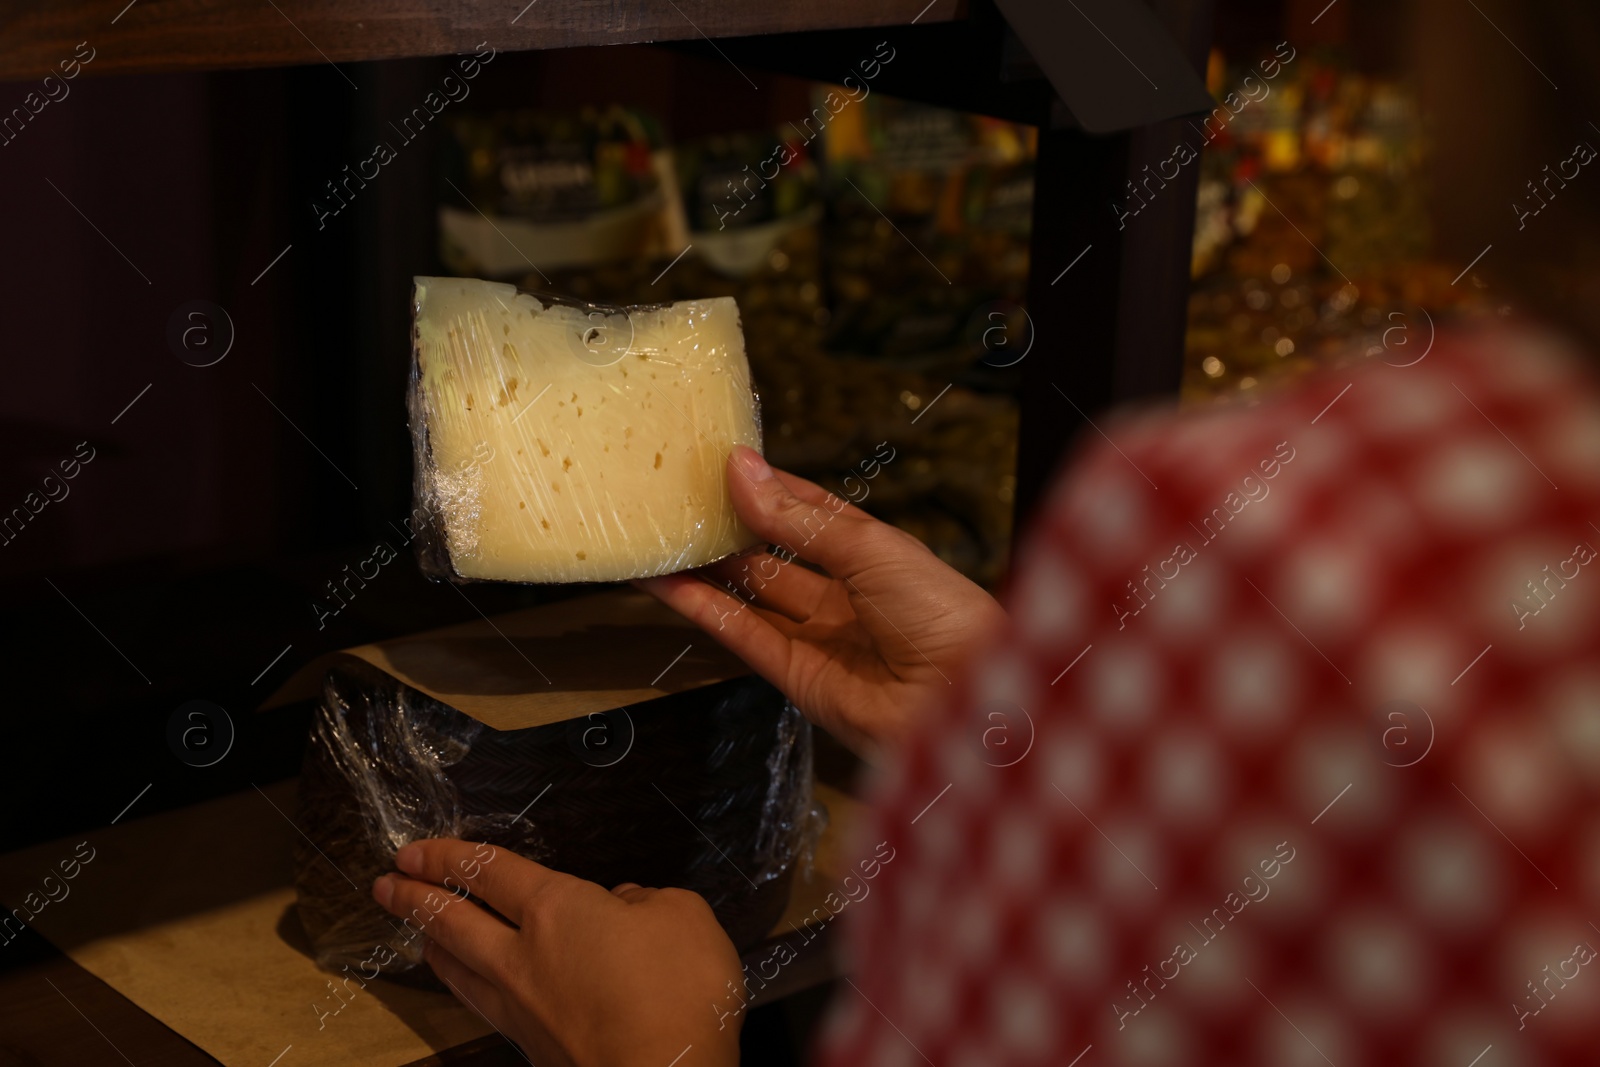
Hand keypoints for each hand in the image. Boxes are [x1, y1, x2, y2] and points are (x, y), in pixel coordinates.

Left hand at [373, 839, 742, 1066]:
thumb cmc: (675, 995)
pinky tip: (476, 987)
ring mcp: (522, 1008)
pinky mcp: (534, 1048)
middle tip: (385, 885)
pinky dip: (466, 986)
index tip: (415, 850)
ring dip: (431, 945)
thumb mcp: (683, 915)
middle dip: (413, 898)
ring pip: (457, 969)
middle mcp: (524, 957)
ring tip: (417, 934)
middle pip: (452, 920)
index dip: (447, 855)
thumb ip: (647, 899)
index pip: (488, 871)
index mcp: (556, 909)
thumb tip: (625, 906)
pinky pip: (484, 1005)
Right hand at [637, 445, 1005, 757]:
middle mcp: (844, 594)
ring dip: (703, 569)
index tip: (721, 464)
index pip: (809, 513)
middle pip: (772, 555)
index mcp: (874, 555)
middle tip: (678, 500)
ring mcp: (819, 637)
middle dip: (727, 528)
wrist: (966, 701)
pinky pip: (741, 634)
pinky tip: (666, 584)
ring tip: (656, 538)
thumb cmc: (942, 615)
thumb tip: (742, 470)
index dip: (768, 489)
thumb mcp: (870, 548)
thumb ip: (798, 518)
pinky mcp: (797, 677)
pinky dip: (702, 609)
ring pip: (749, 594)